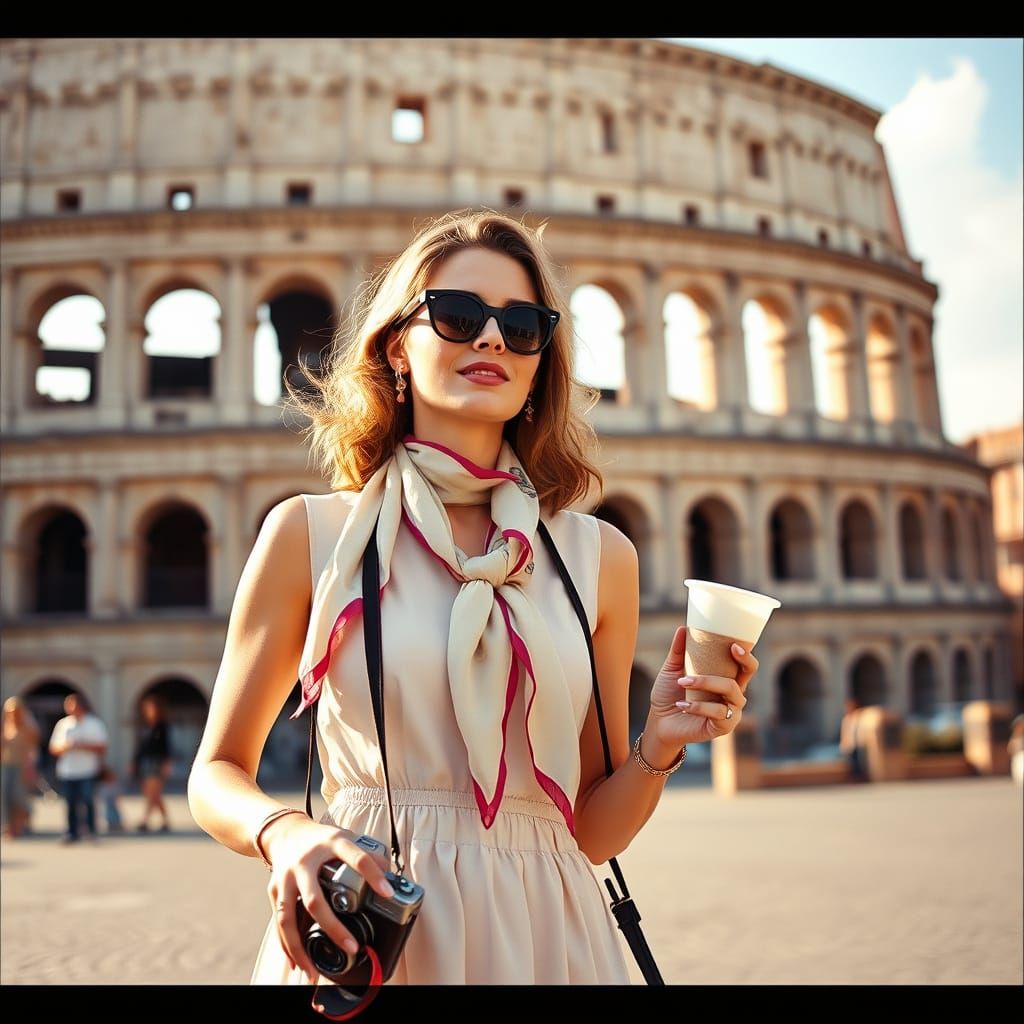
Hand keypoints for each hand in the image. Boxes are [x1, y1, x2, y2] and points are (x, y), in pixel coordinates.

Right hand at [262, 814, 393, 984]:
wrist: (285, 831)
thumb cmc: (320, 838)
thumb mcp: (345, 837)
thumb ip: (367, 854)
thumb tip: (390, 874)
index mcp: (331, 844)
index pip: (356, 857)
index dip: (373, 874)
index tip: (388, 893)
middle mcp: (306, 861)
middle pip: (315, 899)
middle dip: (333, 927)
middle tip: (352, 946)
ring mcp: (287, 877)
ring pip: (289, 917)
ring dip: (300, 947)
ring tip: (313, 971)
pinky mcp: (274, 889)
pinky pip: (279, 922)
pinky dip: (286, 945)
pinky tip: (297, 962)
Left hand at [646, 626, 759, 746]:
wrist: (659, 722)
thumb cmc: (669, 694)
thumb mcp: (672, 670)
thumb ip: (678, 651)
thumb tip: (683, 628)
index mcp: (725, 678)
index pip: (744, 664)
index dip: (746, 653)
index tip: (734, 643)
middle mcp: (733, 694)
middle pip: (746, 673)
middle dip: (740, 660)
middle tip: (729, 649)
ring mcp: (730, 711)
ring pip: (730, 689)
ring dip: (705, 682)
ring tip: (682, 682)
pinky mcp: (723, 727)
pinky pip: (717, 712)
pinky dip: (698, 706)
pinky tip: (681, 704)